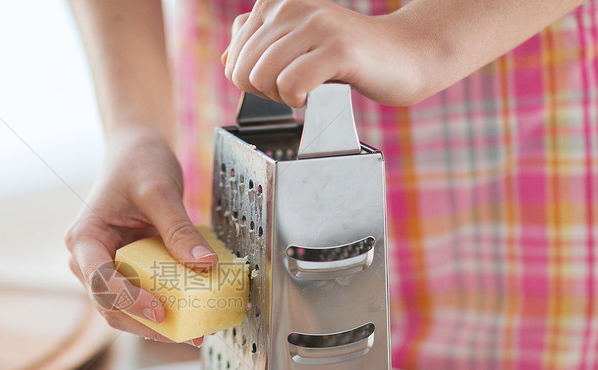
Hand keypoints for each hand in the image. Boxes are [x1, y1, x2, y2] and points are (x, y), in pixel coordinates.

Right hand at [64, 128, 217, 344]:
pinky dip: (166, 308)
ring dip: (158, 324)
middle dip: (147, 325)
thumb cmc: (138, 164)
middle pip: (111, 306)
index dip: (128, 300)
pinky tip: (193, 314)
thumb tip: (205, 265)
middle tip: (189, 333)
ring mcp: (107, 269)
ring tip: (196, 331)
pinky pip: (143, 297)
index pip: (100, 280)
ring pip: (126, 310)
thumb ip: (179, 230)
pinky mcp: (128, 272)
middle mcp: (89, 260)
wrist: (136, 152)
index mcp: (85, 239)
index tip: (160, 310)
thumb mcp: (161, 191)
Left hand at [222, 0, 425, 107]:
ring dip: (283, 98)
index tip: (285, 76)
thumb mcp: (296, 44)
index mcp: (276, 3)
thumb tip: (225, 58)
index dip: (254, 82)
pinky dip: (299, 100)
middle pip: (243, 71)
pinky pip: (291, 84)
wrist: (404, 55)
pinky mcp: (338, 48)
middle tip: (299, 87)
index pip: (233, 59)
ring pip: (262, 78)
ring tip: (310, 88)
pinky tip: (318, 93)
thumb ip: (259, 45)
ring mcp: (316, 25)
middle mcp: (292, 6)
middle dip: (266, 93)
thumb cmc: (348, 55)